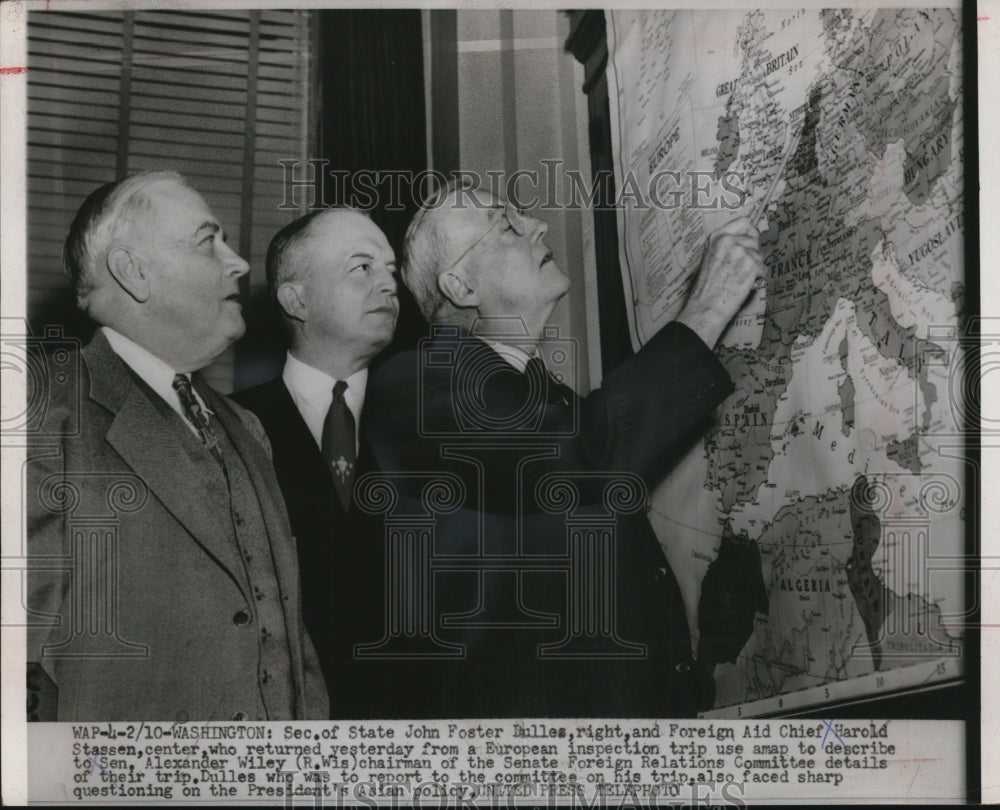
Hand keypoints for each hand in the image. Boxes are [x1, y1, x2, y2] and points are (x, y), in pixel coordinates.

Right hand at [676, 216, 762, 347]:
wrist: (705, 307)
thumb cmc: (706, 287)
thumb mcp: (710, 257)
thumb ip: (725, 245)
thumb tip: (746, 239)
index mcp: (717, 237)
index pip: (743, 222)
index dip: (749, 232)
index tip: (750, 240)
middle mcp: (728, 241)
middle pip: (754, 240)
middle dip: (752, 254)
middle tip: (741, 268)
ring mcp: (741, 252)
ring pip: (759, 256)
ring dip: (754, 268)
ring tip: (738, 279)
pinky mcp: (751, 265)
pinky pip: (763, 269)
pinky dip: (757, 279)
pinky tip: (743, 285)